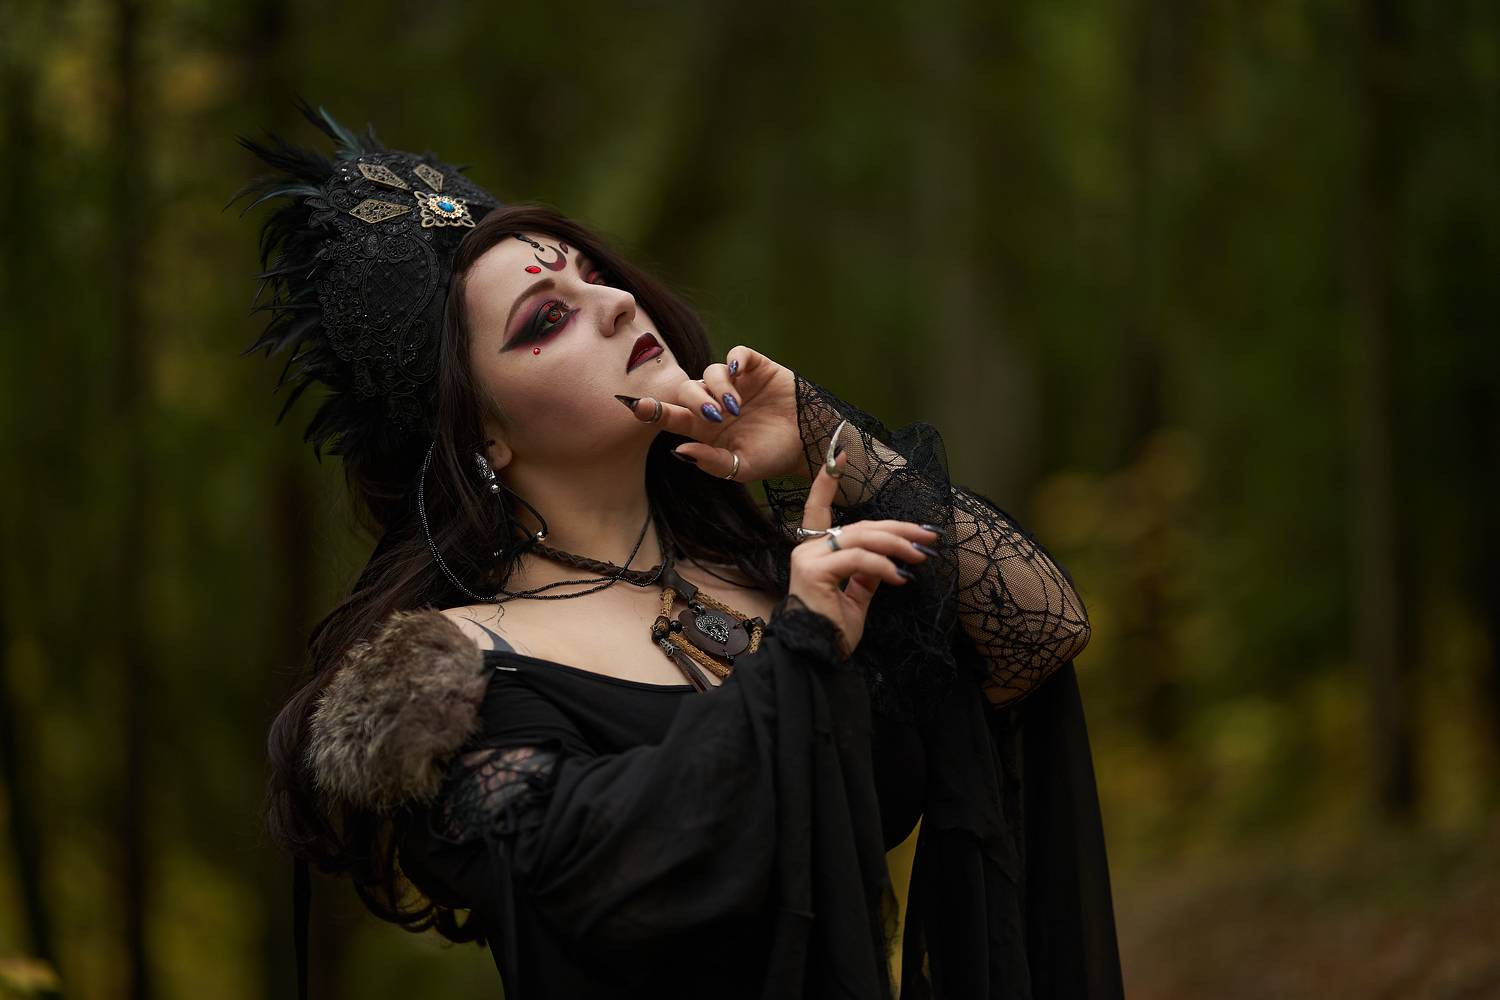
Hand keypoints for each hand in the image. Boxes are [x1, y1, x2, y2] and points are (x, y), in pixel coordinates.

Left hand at [620, 345, 804, 480]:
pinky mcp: (755, 368)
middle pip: (687, 390)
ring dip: (717, 388)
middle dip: (693, 400)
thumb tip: (679, 451)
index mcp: (704, 429)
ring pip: (710, 373)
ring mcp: (734, 383)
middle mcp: (713, 402)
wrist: (810, 442)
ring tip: (735, 407)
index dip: (652, 409)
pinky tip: (738, 372)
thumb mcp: (740, 467)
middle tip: (714, 415)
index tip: (635, 406)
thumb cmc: (772, 457)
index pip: (671, 416)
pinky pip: (737, 355)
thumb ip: (710, 461)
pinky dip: (734, 360)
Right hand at [786, 442, 939, 659]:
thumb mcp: (857, 596)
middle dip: (898, 529)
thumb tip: (888, 560)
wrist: (815, 658)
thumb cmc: (833, 631)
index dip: (827, 482)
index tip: (839, 455)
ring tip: (922, 555)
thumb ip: (868, 573)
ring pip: (861, 538)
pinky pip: (858, 560)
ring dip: (898, 545)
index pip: (819, 507)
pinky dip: (884, 566)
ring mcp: (809, 558)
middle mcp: (808, 548)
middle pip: (860, 526)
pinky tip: (902, 578)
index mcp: (815, 551)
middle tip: (929, 536)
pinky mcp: (814, 571)